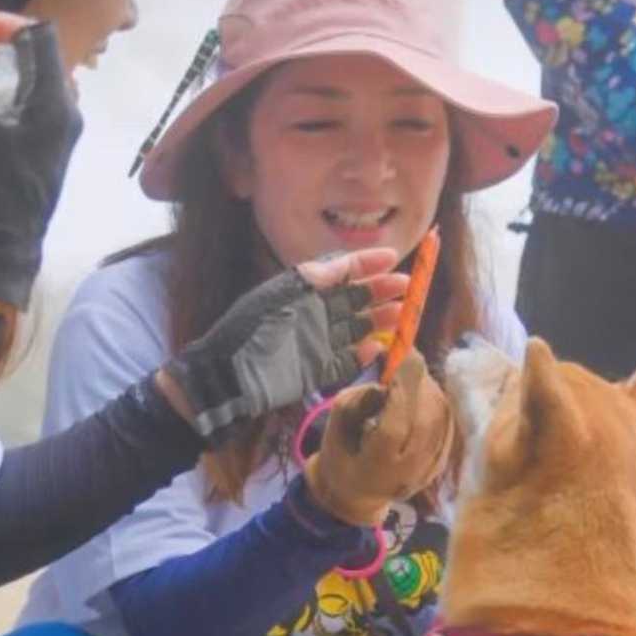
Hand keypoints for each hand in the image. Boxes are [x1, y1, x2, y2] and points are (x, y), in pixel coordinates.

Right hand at [0, 14, 82, 310]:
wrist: (1, 249)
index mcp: (57, 104)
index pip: (40, 35)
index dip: (1, 23)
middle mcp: (67, 115)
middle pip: (38, 55)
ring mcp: (58, 135)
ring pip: (31, 81)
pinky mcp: (46, 150)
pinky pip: (27, 106)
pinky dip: (1, 95)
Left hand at [160, 249, 405, 444]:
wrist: (227, 377)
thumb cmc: (250, 331)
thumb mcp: (279, 297)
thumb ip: (312, 280)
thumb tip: (343, 265)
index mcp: (303, 291)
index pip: (341, 271)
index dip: (367, 263)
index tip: (393, 258)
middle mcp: (313, 314)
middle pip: (354, 299)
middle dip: (381, 291)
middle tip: (408, 288)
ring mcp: (317, 343)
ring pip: (356, 329)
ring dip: (379, 320)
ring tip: (402, 315)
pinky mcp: (317, 371)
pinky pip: (347, 362)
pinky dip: (364, 355)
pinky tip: (379, 347)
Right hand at [303, 350, 454, 525]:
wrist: (358, 495)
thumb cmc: (343, 456)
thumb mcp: (336, 427)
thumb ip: (356, 400)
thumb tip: (385, 371)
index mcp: (374, 467)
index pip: (396, 426)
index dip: (404, 387)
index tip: (406, 354)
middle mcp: (408, 473)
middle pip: (425, 420)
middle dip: (420, 383)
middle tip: (407, 362)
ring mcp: (429, 470)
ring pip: (441, 420)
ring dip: (430, 390)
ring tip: (412, 378)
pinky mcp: (443, 463)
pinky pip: (447, 424)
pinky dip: (437, 402)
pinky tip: (422, 394)